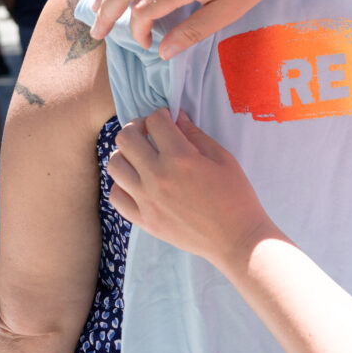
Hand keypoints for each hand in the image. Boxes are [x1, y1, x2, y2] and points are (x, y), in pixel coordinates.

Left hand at [107, 108, 274, 267]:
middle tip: (149, 131)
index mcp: (180, 158)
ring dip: (126, 154)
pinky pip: (116, 196)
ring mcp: (146, 200)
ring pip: (115, 165)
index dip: (161, 114)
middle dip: (137, 127)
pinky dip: (122, 184)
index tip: (168, 118)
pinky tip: (138, 182)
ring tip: (141, 156)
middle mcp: (157, 177)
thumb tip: (177, 116)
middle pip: (126, 139)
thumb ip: (195, 135)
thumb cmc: (236, 196)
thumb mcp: (223, 158)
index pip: (155, 121)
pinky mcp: (144, 220)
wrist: (236, 238)